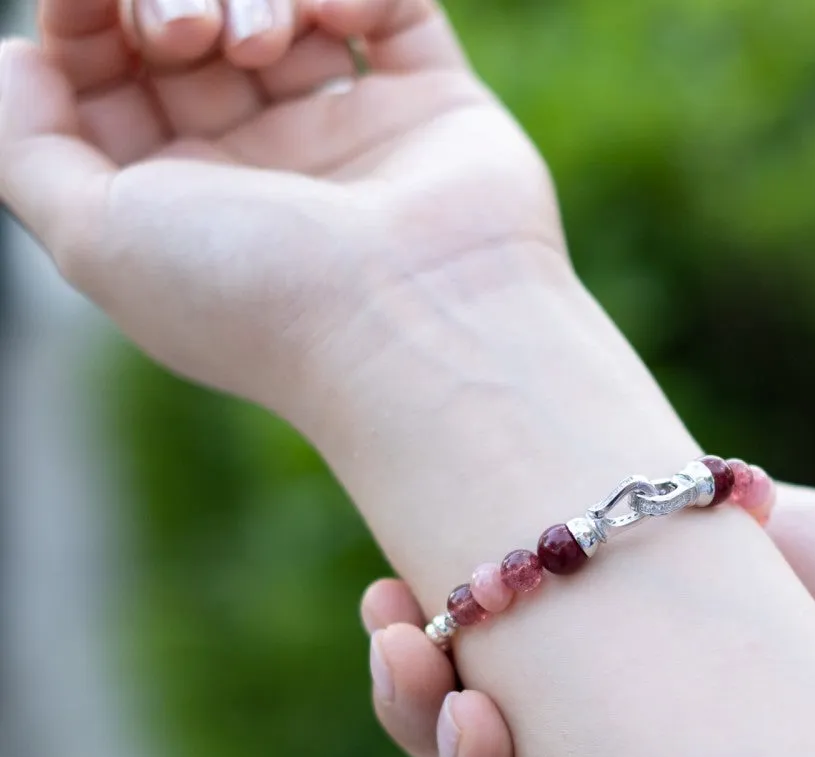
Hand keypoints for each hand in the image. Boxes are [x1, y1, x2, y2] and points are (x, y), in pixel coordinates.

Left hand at [0, 0, 562, 414]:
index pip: (111, 73)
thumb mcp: (91, 236)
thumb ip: (24, 143)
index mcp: (183, 203)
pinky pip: (390, 6)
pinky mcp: (435, 109)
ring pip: (281, 7)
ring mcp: (352, 137)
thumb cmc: (254, 296)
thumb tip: (20, 56)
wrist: (413, 329)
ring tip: (258, 44)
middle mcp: (263, 168)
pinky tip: (335, 16)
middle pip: (186, 27)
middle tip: (180, 34)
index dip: (83, 16)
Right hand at [362, 482, 814, 756]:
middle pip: (474, 745)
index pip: (495, 655)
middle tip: (406, 645)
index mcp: (628, 662)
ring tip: (469, 725)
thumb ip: (660, 523)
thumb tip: (563, 498)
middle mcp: (624, 751)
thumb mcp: (766, 527)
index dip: (428, 629)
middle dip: (413, 699)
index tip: (387, 587)